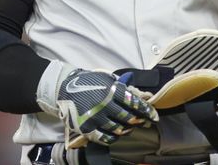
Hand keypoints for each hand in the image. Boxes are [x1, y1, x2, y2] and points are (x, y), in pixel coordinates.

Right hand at [38, 64, 157, 147]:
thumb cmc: (87, 81)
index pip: (135, 103)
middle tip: (142, 121)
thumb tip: (139, 96)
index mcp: (111, 90)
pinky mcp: (87, 128)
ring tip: (129, 127)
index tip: (154, 116)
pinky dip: (113, 137)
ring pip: (119, 129)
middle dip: (138, 120)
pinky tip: (115, 134)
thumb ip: (121, 87)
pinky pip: (105, 138)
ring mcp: (96, 118)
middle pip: (129, 117)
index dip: (147, 110)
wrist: (63, 87)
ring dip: (127, 129)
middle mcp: (105, 105)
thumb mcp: (105, 78)